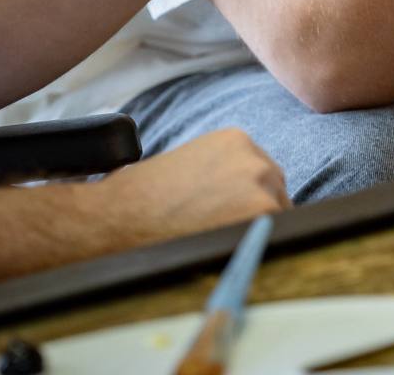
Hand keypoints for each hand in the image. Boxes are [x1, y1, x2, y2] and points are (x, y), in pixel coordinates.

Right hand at [99, 129, 288, 243]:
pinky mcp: (262, 211)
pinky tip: (226, 254)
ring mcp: (261, 183)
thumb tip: (239, 199)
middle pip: (275, 192)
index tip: (235, 217)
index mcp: (236, 140)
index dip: (249, 199)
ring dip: (256, 233)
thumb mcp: (190, 165)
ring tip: (219, 246)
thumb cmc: (143, 198)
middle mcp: (254, 157)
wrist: (117, 217)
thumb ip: (222, 173)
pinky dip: (254, 248)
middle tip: (226, 237)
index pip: (262, 174)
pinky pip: (272, 236)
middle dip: (256, 215)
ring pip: (276, 216)